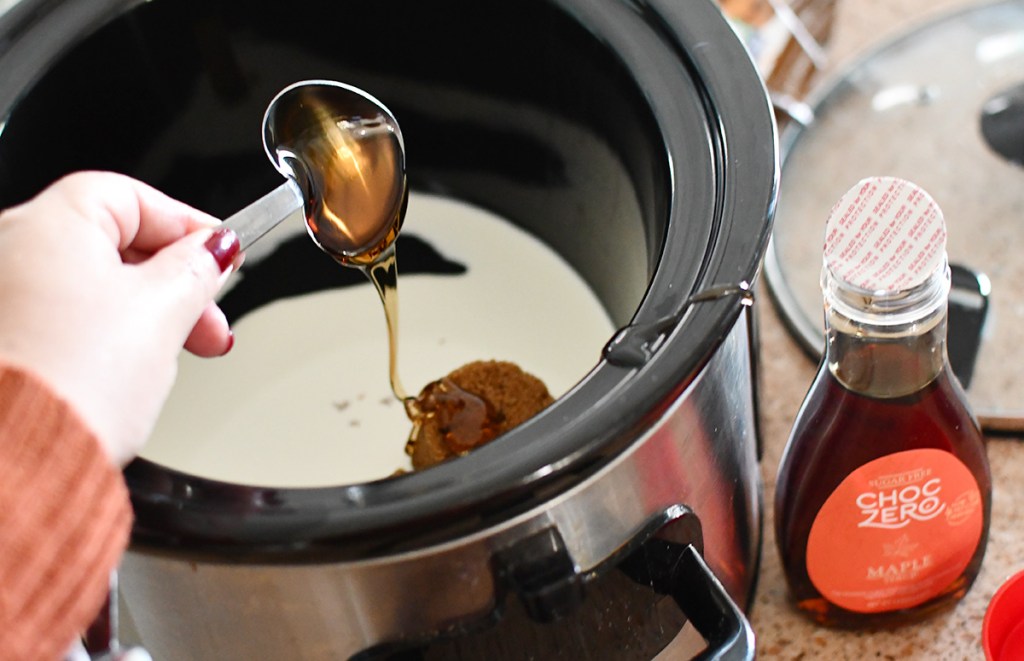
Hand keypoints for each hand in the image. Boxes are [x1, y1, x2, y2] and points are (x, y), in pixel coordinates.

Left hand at [0, 172, 239, 464]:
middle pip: (114, 243)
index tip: (224, 254)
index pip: (134, 197)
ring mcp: (1, 296)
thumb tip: (215, 249)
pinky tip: (131, 368)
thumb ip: (198, 269)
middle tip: (210, 319)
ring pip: (93, 285)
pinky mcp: (4, 339)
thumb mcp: (165, 313)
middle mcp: (9, 248)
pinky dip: (105, 334)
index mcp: (47, 223)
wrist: (14, 459)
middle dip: (175, 282)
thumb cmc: (70, 385)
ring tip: (176, 354)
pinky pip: (65, 318)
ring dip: (146, 313)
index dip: (188, 225)